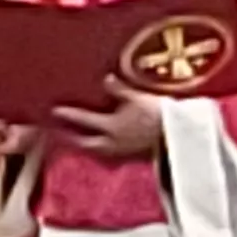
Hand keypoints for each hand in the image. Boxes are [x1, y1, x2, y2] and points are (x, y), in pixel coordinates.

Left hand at [53, 81, 168, 162]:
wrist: (182, 136)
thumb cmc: (160, 114)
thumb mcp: (139, 98)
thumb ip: (120, 90)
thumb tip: (105, 79)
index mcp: (112, 127)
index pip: (85, 120)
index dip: (68, 115)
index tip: (53, 111)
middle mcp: (113, 143)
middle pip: (85, 143)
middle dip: (70, 138)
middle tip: (57, 133)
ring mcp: (123, 153)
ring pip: (97, 151)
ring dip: (85, 145)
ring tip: (76, 140)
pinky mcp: (133, 157)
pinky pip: (110, 155)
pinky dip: (101, 149)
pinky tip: (103, 145)